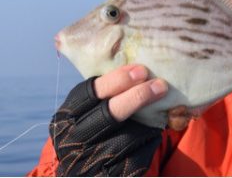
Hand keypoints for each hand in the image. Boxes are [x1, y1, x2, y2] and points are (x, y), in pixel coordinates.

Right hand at [50, 64, 167, 175]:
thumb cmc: (96, 130)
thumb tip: (140, 69)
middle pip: (109, 114)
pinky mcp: (108, 176)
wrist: (88, 171)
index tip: (141, 70)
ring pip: (127, 137)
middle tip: (161, 85)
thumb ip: (107, 94)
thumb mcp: (90, 112)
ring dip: (149, 122)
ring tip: (161, 108)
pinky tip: (155, 132)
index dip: (116, 80)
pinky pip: (137, 157)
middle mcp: (72, 141)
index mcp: (65, 118)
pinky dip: (149, 142)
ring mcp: (88, 162)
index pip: (89, 93)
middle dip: (138, 97)